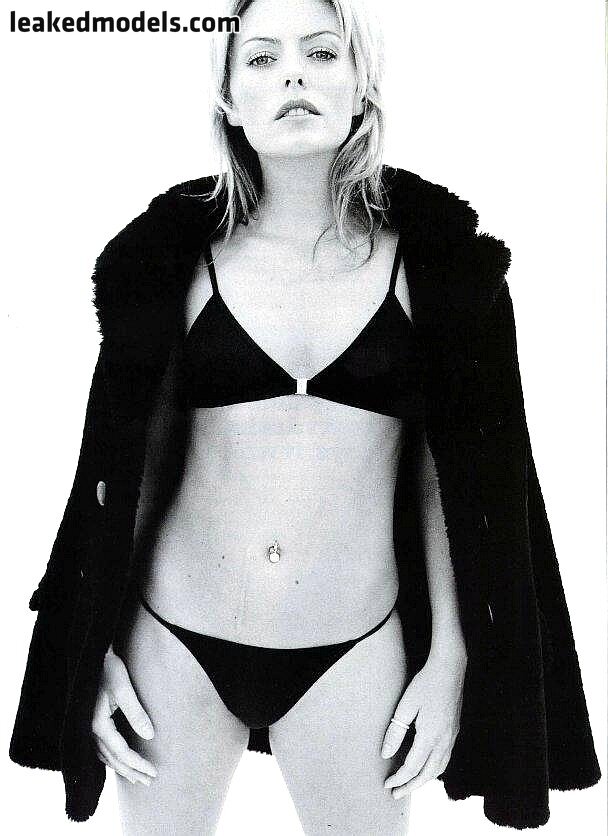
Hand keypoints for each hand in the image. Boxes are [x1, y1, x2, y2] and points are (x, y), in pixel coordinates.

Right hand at [92, 646, 157, 785]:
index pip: (121, 752)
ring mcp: (88, 728)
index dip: (138, 764)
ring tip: (138, 778)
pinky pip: (101, 749)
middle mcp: (90, 730)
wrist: (92, 656)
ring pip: (105, 757)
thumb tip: (150, 736)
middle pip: (112, 759)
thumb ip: (136, 713)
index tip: (154, 772)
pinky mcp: (90, 723)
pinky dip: (112, 759)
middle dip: (132, 771)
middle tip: (150, 781)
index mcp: (97, 724)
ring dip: (122, 768)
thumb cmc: (109, 669)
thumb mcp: (124, 688)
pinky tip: (121, 761)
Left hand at [381, 650, 465, 798]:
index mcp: (430, 736)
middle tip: (395, 794)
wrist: (450, 669)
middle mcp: (444, 741)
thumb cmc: (425, 683)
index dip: (399, 778)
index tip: (386, 784)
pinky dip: (433, 770)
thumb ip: (395, 731)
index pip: (412, 767)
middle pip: (427, 774)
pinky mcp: (454, 732)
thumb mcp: (406, 705)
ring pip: (438, 769)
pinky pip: (444, 759)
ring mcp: (451, 737)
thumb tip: (385, 754)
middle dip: (410, 786)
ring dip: (423, 781)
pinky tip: (425, 768)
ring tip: (409, 785)